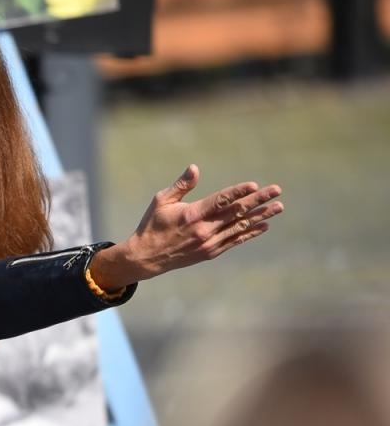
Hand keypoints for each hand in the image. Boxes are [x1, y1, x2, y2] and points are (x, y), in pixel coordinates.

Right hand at [90, 165, 281, 289]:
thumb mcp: (161, 201)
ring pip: (240, 226)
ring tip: (278, 207)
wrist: (146, 257)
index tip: (254, 185)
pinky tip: (264, 225)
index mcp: (192, 215)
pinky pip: (235, 240)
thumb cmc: (152, 225)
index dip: (238, 192)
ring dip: (261, 216)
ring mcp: (209, 242)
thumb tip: (195, 168)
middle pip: (236, 212)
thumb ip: (181, 185)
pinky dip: (250, 232)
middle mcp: (203, 229)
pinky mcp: (211, 252)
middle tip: (276, 190)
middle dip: (258, 200)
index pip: (221, 200)